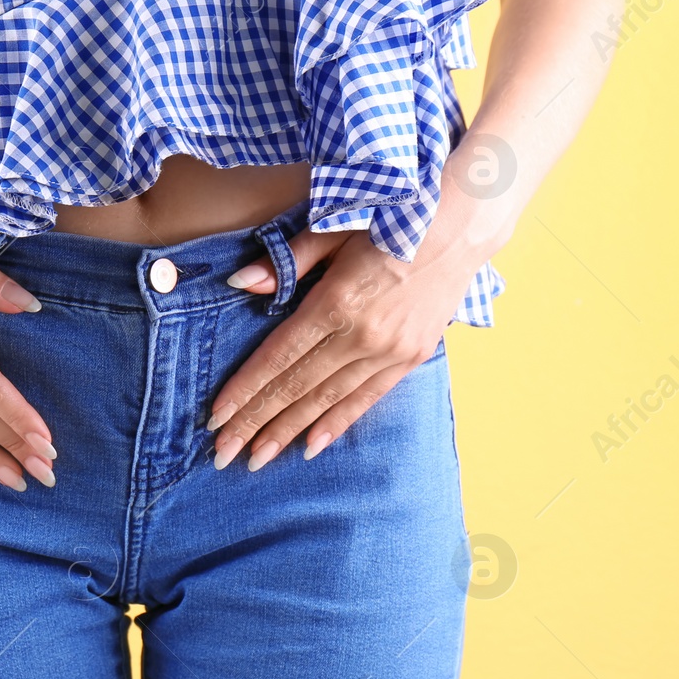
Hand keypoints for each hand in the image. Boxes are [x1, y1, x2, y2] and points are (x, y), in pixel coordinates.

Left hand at [205, 225, 481, 469]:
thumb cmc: (388, 220)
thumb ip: (287, 262)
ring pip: (327, 400)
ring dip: (288, 432)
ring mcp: (390, 351)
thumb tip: (240, 282)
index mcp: (336, 302)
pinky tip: (309, 447)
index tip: (216, 417)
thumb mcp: (332, 229)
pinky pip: (366, 399)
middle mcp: (363, 335)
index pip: (278, 356)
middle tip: (223, 454)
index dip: (245, 389)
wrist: (462, 223)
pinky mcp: (411, 357)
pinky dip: (336, 424)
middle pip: (296, 387)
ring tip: (256, 459)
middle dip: (255, 422)